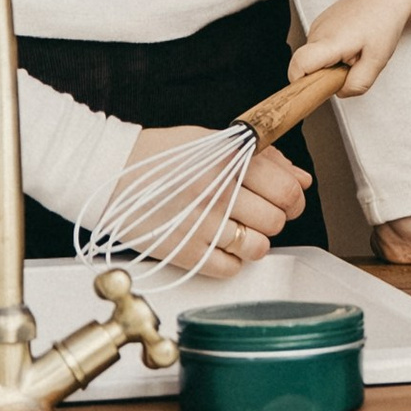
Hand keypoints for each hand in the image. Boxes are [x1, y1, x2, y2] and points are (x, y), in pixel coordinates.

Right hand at [112, 122, 307, 276]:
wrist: (109, 173)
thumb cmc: (160, 155)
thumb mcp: (213, 141)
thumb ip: (263, 158)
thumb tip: (301, 179)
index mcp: (226, 160)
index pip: (285, 188)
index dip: (295, 197)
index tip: (289, 198)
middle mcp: (216, 193)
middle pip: (276, 219)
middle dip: (277, 217)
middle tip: (263, 212)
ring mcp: (200, 225)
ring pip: (258, 247)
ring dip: (257, 240)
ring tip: (241, 228)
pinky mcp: (184, 252)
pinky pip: (231, 268)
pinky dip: (233, 259)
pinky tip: (221, 243)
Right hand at [289, 0, 410, 104]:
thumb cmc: (383, 23)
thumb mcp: (378, 60)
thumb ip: (358, 83)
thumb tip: (340, 92)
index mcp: (330, 41)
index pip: (299, 65)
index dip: (301, 83)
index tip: (318, 89)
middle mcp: (318, 31)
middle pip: (307, 66)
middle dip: (326, 75)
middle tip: (352, 65)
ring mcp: (316, 25)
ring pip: (314, 58)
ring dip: (330, 63)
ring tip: (354, 51)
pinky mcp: (319, 23)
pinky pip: (318, 48)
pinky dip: (331, 52)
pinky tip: (351, 42)